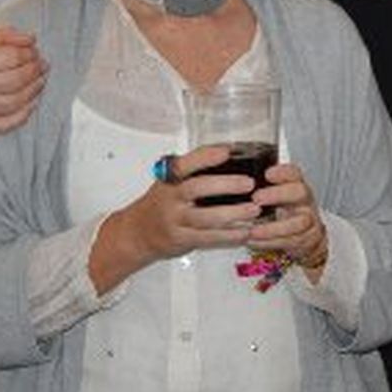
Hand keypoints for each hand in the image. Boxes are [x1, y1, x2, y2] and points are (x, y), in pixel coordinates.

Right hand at [0, 26, 47, 134]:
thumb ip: (2, 37)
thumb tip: (30, 39)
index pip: (10, 57)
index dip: (29, 54)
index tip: (35, 52)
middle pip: (15, 80)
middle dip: (35, 71)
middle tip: (42, 66)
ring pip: (13, 102)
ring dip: (34, 91)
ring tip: (40, 81)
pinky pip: (6, 124)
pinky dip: (25, 113)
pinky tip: (31, 102)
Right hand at [113, 144, 260, 265]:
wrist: (138, 233)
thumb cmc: (162, 202)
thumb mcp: (170, 181)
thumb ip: (194, 169)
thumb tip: (232, 151)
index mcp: (169, 179)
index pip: (185, 164)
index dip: (205, 157)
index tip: (227, 152)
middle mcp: (169, 198)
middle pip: (196, 189)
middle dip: (225, 185)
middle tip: (249, 183)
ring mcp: (174, 221)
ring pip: (204, 218)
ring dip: (232, 214)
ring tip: (254, 210)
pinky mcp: (181, 240)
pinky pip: (207, 238)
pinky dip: (228, 236)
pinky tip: (245, 232)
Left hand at [248, 161, 328, 279]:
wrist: (305, 235)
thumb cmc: (284, 211)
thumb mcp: (274, 194)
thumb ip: (260, 187)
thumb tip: (231, 180)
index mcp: (295, 185)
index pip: (294, 173)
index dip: (282, 172)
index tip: (267, 173)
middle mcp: (303, 200)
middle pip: (300, 192)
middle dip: (278, 195)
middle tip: (257, 198)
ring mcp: (307, 219)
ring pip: (298, 222)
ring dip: (273, 228)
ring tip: (253, 230)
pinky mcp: (306, 239)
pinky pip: (291, 241)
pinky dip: (270, 243)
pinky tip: (255, 241)